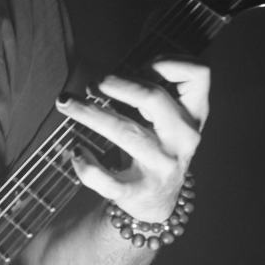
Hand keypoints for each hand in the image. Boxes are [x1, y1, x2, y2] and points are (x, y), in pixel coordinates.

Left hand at [59, 58, 209, 223]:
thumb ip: (150, 92)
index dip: (170, 61)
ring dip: (89, 113)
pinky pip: (106, 179)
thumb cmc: (159, 147)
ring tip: (65, 102)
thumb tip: (101, 77)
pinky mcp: (136, 191)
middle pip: (154, 98)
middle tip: (95, 81)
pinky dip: (85, 164)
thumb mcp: (168, 119)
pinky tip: (75, 150)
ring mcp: (161, 167)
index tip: (143, 65)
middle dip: (120, 84)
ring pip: (124, 132)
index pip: (199, 75)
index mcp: (194, 115)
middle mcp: (182, 139)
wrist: (158, 203)